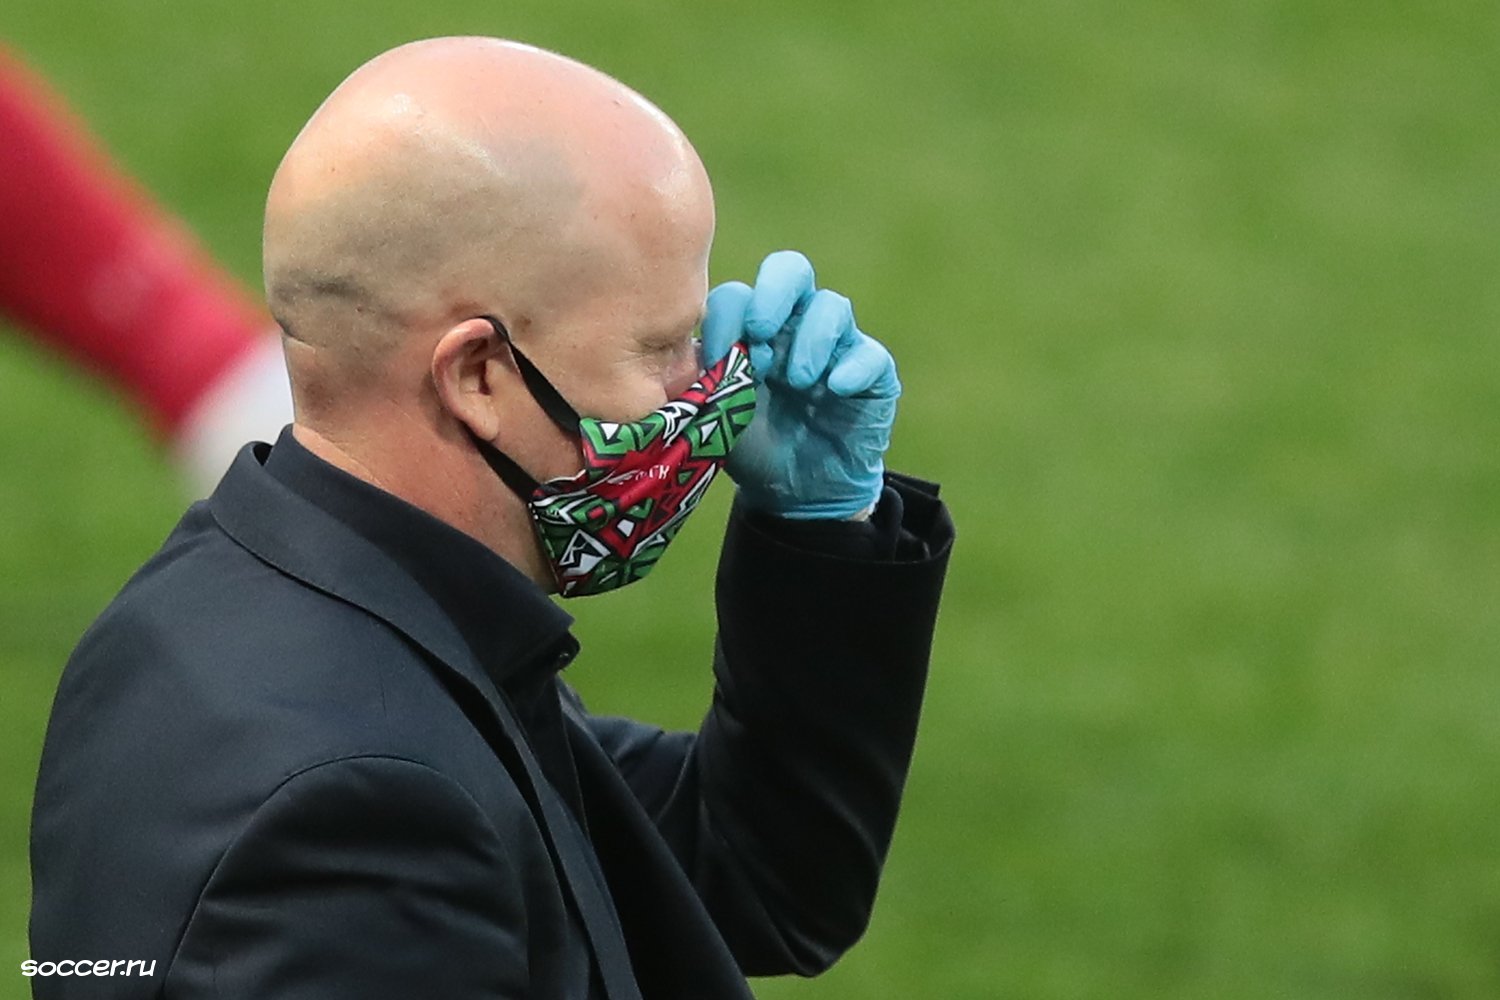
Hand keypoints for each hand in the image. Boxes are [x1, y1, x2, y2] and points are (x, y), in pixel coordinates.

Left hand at [702, 250, 899, 519]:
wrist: (795, 492)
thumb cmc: (751, 444)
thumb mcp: (716, 414)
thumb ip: (703, 382)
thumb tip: (694, 357)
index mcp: (754, 329)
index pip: (739, 294)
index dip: (727, 317)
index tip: (717, 359)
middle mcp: (796, 326)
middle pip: (791, 271)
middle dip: (773, 294)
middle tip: (761, 334)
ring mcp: (837, 346)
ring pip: (832, 307)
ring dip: (810, 339)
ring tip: (797, 381)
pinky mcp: (872, 374)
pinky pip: (870, 355)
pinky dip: (853, 366)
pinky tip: (836, 388)